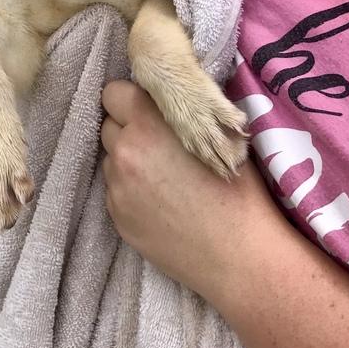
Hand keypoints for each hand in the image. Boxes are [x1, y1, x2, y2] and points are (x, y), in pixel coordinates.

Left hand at [101, 79, 280, 300]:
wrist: (238, 254)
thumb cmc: (238, 191)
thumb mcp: (216, 135)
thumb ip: (183, 113)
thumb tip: (172, 98)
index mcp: (148, 123)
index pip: (114, 93)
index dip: (130, 100)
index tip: (146, 112)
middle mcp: (125, 150)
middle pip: (110, 126)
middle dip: (128, 131)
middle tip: (158, 146)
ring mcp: (117, 186)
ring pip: (112, 160)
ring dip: (128, 163)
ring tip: (162, 179)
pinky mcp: (117, 216)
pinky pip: (115, 192)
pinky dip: (130, 193)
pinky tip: (160, 204)